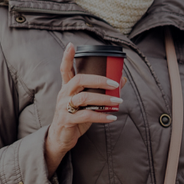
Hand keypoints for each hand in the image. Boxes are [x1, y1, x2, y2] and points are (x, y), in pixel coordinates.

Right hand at [44, 43, 120, 172]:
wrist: (61, 137)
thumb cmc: (76, 117)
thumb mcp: (88, 103)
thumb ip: (101, 92)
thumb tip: (122, 79)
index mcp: (67, 88)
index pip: (65, 69)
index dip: (68, 57)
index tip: (72, 45)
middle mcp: (64, 95)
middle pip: (79, 80)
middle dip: (99, 80)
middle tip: (115, 84)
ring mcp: (63, 107)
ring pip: (84, 98)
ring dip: (104, 99)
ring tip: (118, 101)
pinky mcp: (67, 120)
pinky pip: (86, 116)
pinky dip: (101, 116)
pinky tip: (112, 117)